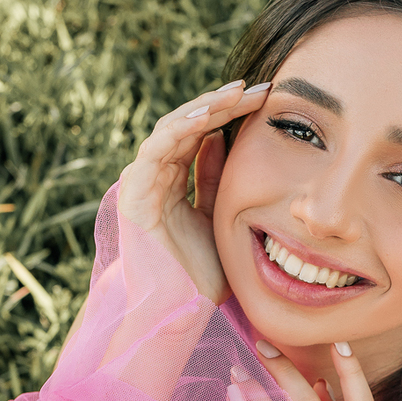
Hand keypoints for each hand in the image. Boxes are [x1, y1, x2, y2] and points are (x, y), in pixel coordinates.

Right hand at [116, 78, 269, 303]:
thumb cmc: (201, 275)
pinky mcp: (135, 195)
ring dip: (205, 108)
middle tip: (257, 88)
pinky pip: (157, 150)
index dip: (230, 114)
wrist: (179, 312)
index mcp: (171, 184)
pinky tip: (209, 116)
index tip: (266, 100)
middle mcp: (153, 178)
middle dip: (223, 104)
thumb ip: (215, 179)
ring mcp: (141, 184)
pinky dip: (182, 130)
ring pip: (172, 130)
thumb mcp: (218, 217)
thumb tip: (221, 138)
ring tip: (237, 93)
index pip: (200, 135)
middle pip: (187, 125)